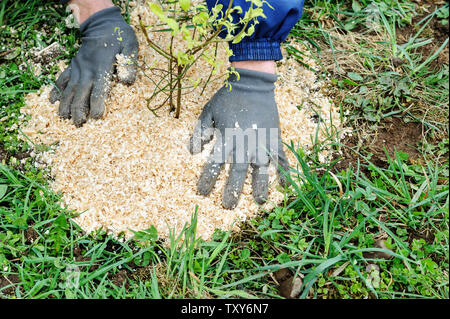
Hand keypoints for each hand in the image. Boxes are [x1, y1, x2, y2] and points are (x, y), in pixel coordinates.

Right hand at [50, 6, 137, 126]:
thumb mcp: (129, 46)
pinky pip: (62, 78)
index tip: (96, 117)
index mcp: (102, 67)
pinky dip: (56, 90)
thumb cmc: (118, 36)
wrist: (100, 23)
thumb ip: (128, 64)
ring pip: (69, 88)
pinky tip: (51, 102)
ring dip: (66, 103)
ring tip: (63, 118)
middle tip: (78, 124)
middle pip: (81, 92)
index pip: (99, 89)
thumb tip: (127, 82)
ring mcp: (78, 67)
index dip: (97, 103)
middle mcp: (87, 69)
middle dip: (78, 109)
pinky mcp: (73, 65)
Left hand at [189, 68, 289, 208]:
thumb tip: (193, 152)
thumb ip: (199, 133)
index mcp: (226, 139)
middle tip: (229, 207)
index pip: (214, 166)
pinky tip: (285, 186)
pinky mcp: (274, 139)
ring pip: (261, 171)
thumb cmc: (228, 99)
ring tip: (260, 202)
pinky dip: (284, 172)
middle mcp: (244, 145)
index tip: (202, 193)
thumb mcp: (207, 112)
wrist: (252, 84)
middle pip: (237, 174)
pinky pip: (281, 159)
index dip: (207, 180)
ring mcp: (261, 143)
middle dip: (232, 191)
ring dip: (260, 187)